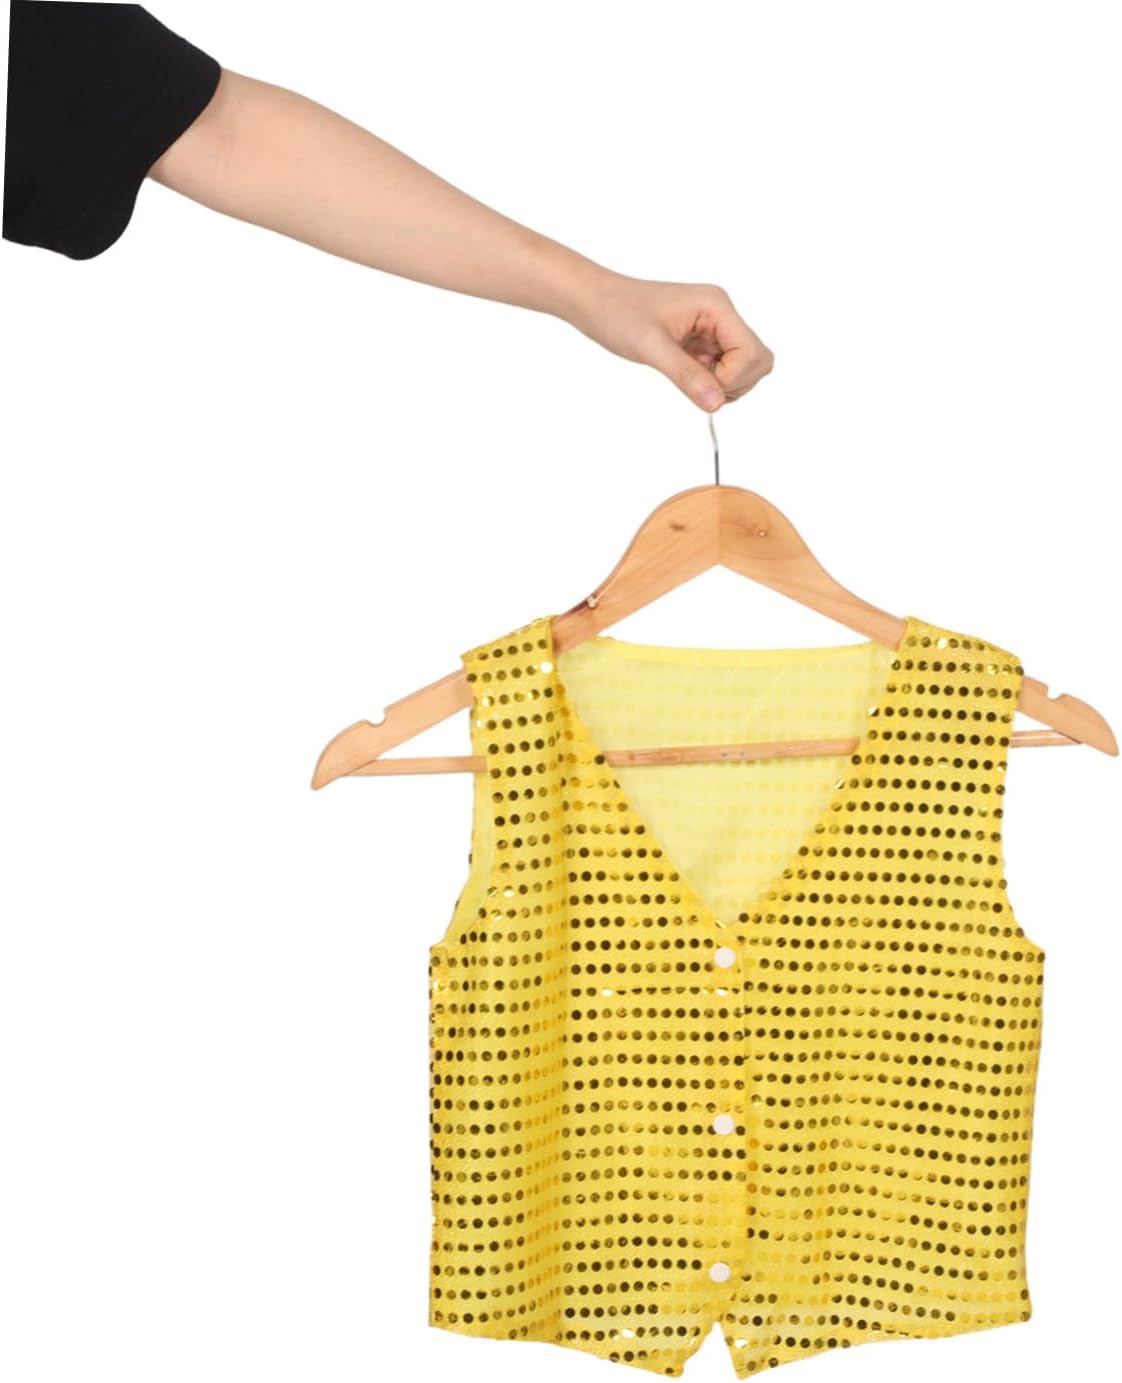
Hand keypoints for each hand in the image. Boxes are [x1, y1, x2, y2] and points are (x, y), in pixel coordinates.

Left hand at [564, 272, 773, 411]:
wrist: (593, 300)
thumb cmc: (617, 312)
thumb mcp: (650, 347)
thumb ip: (686, 376)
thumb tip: (716, 404)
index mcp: (716, 306)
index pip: (751, 353)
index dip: (732, 378)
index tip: (700, 384)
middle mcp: (721, 314)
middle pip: (757, 360)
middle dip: (734, 382)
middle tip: (696, 381)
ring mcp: (713, 327)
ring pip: (743, 368)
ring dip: (721, 383)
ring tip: (686, 374)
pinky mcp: (702, 340)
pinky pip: (722, 368)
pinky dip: (709, 380)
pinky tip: (682, 371)